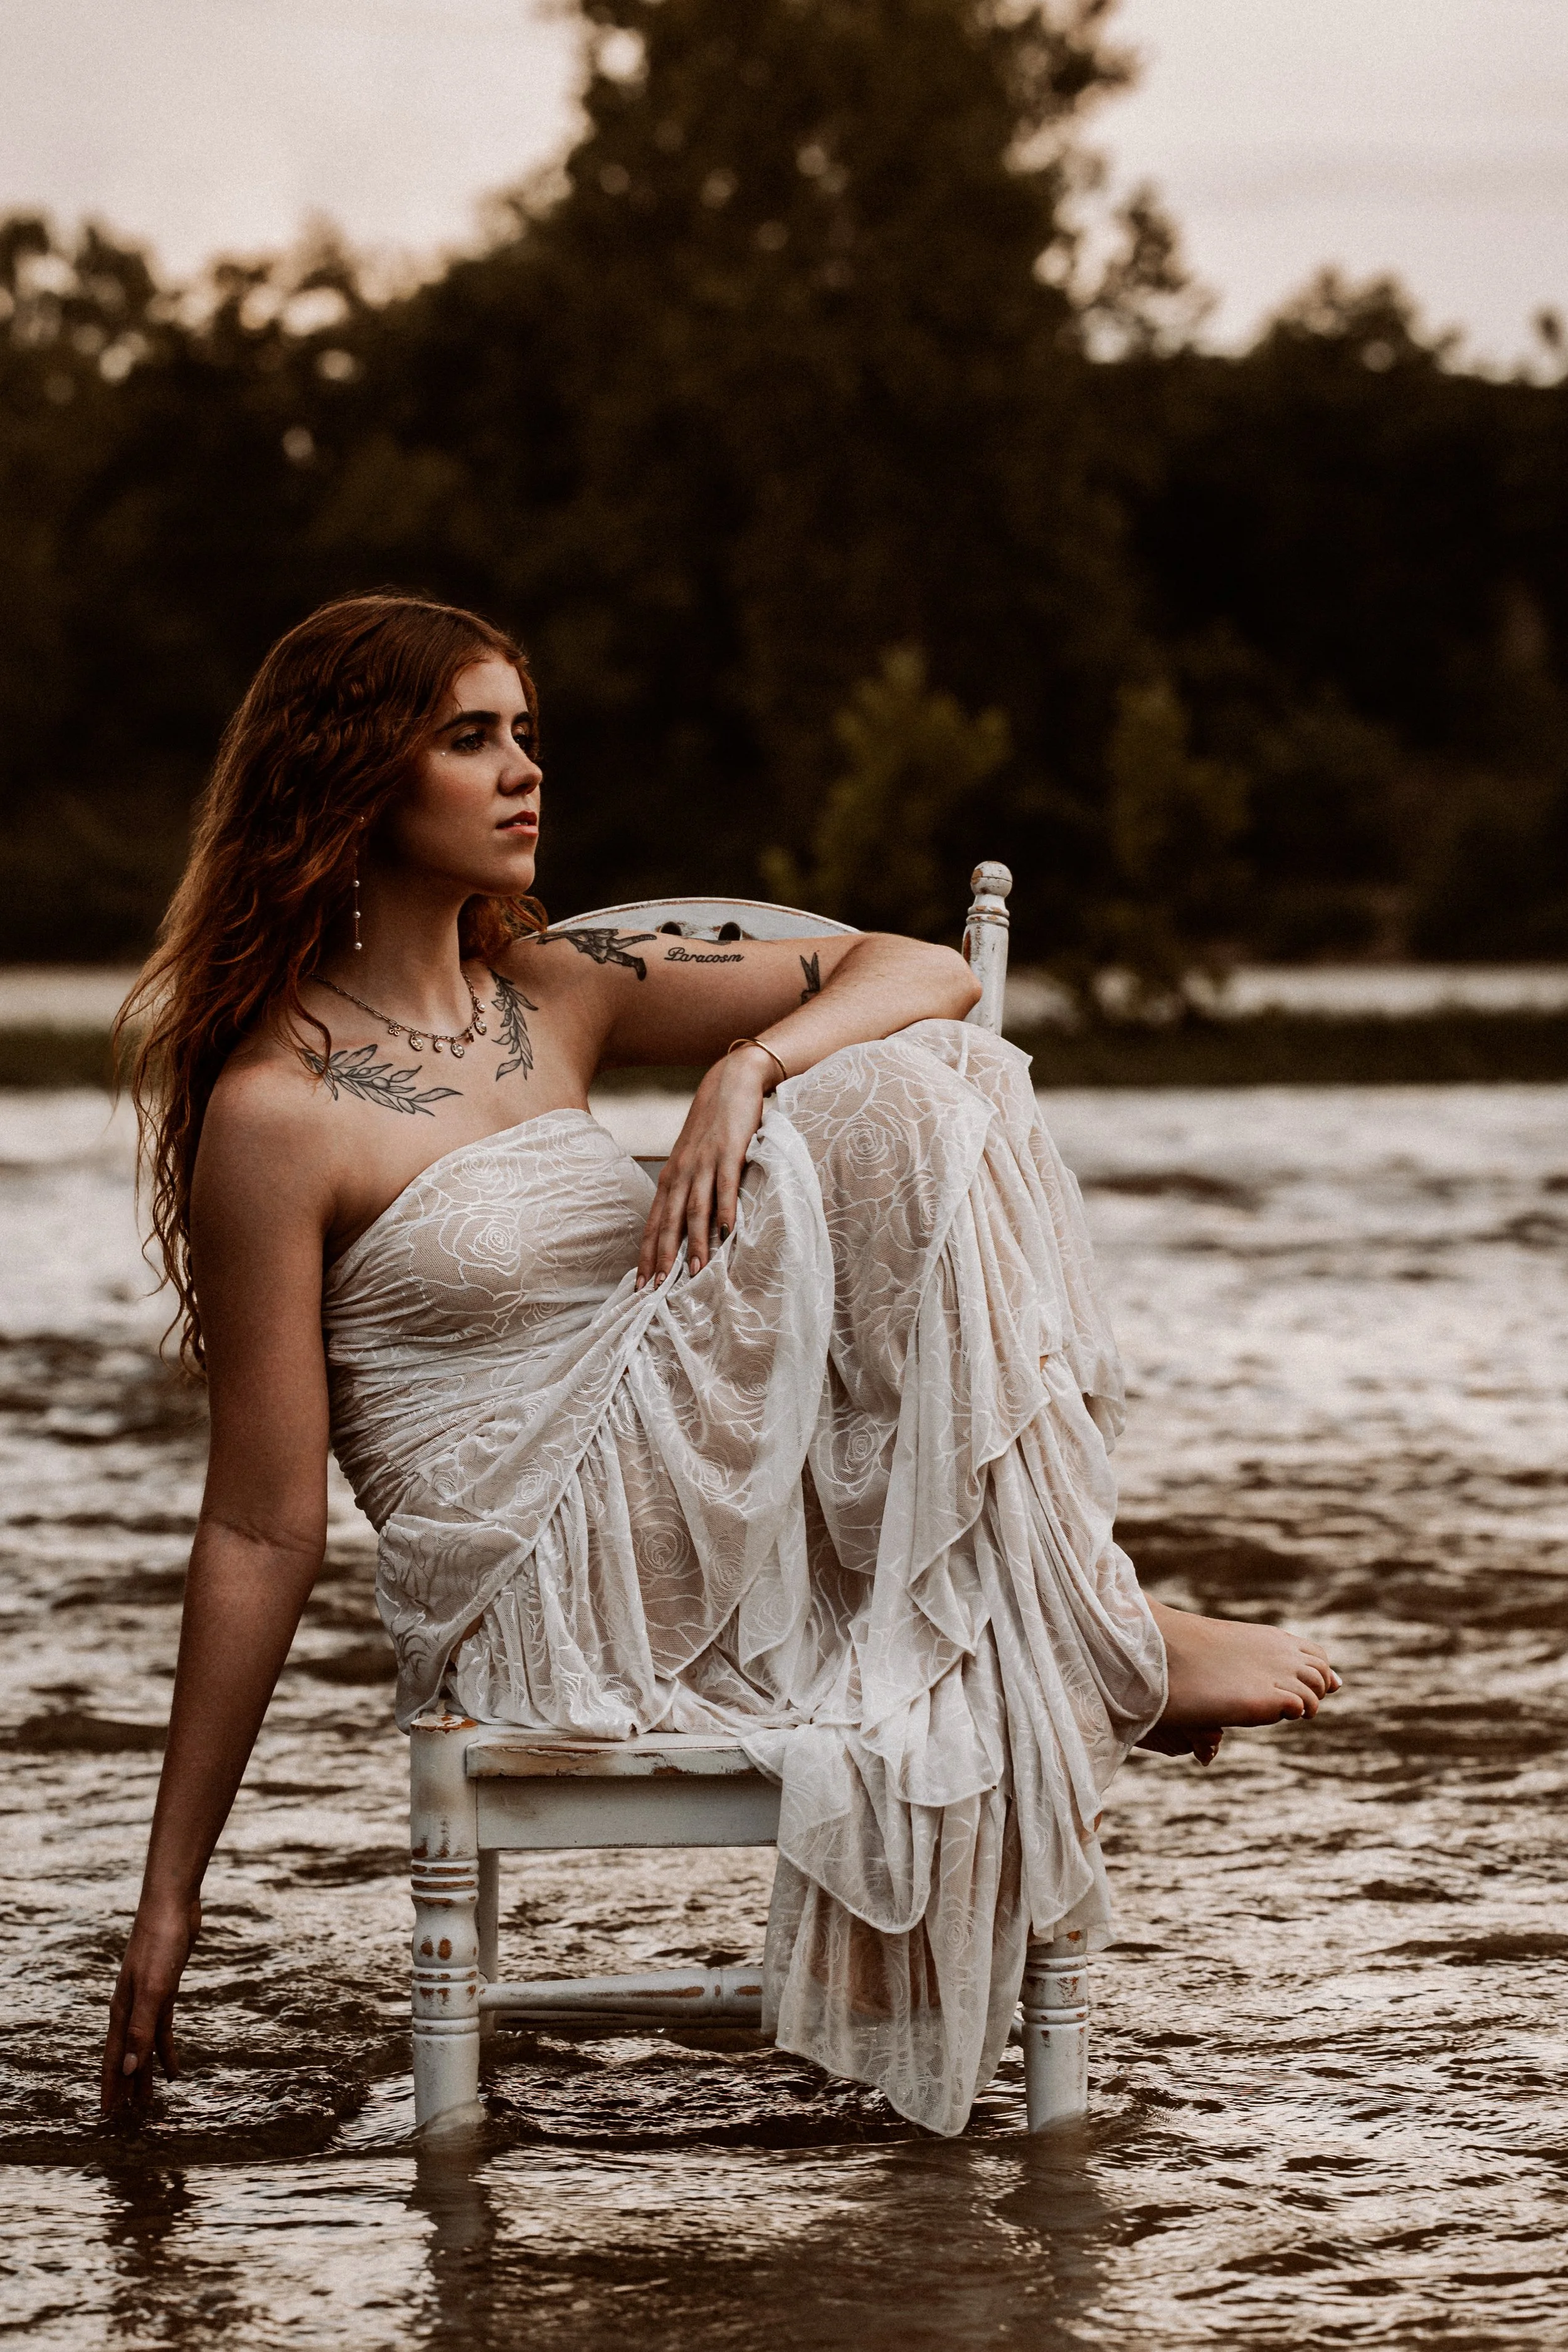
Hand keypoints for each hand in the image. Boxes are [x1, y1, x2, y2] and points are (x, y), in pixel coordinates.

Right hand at [101, 1891, 201, 2114]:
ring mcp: (147, 1999)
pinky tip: (172, 2067)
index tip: (108, 2115)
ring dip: (146, 2072)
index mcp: (123, 2012)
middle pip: (127, 2056)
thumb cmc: (160, 1945)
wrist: (172, 1907)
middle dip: (126, 2086)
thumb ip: (140, 2029)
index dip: (112, 2087)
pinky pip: (162, 2029)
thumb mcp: (153, 1990)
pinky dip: (165, 2050)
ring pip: (144, 2046)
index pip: (115, 2059)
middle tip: (127, 2117)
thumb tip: (130, 2069)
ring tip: (148, 2100)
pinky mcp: (165, 1990)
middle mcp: (131, 2009)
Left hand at [636, 1047, 772, 1285]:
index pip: (654, 1222)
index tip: (640, 1284)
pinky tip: (728, 1232)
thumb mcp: (692, 1159)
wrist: (729, 1083)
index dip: (646, 1254)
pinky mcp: (729, 1152)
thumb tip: (685, 1226)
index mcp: (671, 1177)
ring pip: (695, 1209)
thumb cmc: (711, 1126)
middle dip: (661, 1257)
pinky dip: (726, 1210)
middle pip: (668, 1222)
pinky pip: (726, 1186)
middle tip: (656, 1289)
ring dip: (694, 1242)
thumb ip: (688, 1189)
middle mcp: (682, 1173)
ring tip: (694, 1271)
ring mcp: (705, 1163)